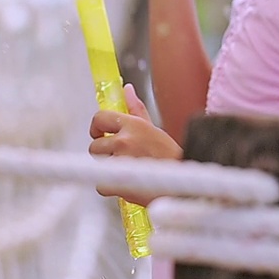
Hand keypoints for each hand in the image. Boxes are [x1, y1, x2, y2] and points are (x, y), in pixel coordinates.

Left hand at [87, 83, 182, 205]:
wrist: (184, 185)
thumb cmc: (170, 158)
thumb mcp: (153, 129)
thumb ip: (136, 109)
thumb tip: (127, 90)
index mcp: (133, 125)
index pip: (99, 118)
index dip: (97, 128)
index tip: (100, 134)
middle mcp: (125, 140)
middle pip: (95, 146)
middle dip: (105, 154)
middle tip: (122, 159)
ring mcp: (121, 161)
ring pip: (99, 165)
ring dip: (109, 171)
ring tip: (129, 172)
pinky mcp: (118, 181)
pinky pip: (101, 185)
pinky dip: (111, 188)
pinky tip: (127, 185)